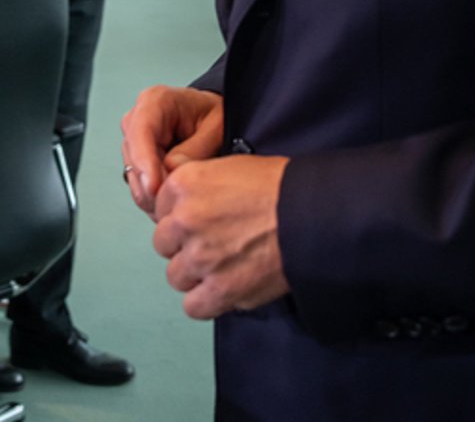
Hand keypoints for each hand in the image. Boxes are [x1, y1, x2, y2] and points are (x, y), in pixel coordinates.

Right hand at [121, 85, 223, 214]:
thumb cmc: (215, 115)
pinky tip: (175, 201)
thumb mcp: (216, 127)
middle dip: (154, 185)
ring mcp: (134, 140)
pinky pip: (139, 186)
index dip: (145, 162)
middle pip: (134, 159)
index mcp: (155, 101)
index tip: (154, 187)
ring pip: (134, 177)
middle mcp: (137, 119)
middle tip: (181, 203)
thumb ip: (195, 149)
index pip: (141, 132)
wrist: (211, 117)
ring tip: (183, 203)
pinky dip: (155, 198)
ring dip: (155, 194)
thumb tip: (171, 170)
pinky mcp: (136, 160)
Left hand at [152, 155, 292, 318]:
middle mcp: (185, 221)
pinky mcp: (220, 289)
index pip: (160, 210)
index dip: (179, 218)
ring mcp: (201, 257)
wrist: (314, 213)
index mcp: (185, 185)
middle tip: (212, 244)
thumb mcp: (230, 167)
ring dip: (195, 275)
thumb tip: (182, 203)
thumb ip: (198, 184)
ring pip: (176, 276)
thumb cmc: (281, 187)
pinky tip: (223, 290)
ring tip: (221, 267)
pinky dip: (206, 302)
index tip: (198, 222)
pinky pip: (193, 306)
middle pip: (163, 244)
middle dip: (184, 246)